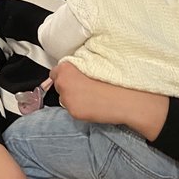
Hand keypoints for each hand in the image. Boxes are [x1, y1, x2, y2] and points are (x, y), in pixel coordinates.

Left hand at [50, 61, 167, 139]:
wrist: (123, 99)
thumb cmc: (112, 80)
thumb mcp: (91, 65)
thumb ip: (77, 67)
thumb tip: (73, 70)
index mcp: (65, 68)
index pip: (55, 72)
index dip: (65, 75)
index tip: (73, 77)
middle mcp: (62, 83)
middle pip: (58, 85)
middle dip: (68, 86)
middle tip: (83, 87)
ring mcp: (66, 99)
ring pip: (64, 98)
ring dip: (72, 97)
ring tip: (89, 97)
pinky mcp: (73, 112)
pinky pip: (72, 109)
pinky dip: (78, 108)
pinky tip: (91, 106)